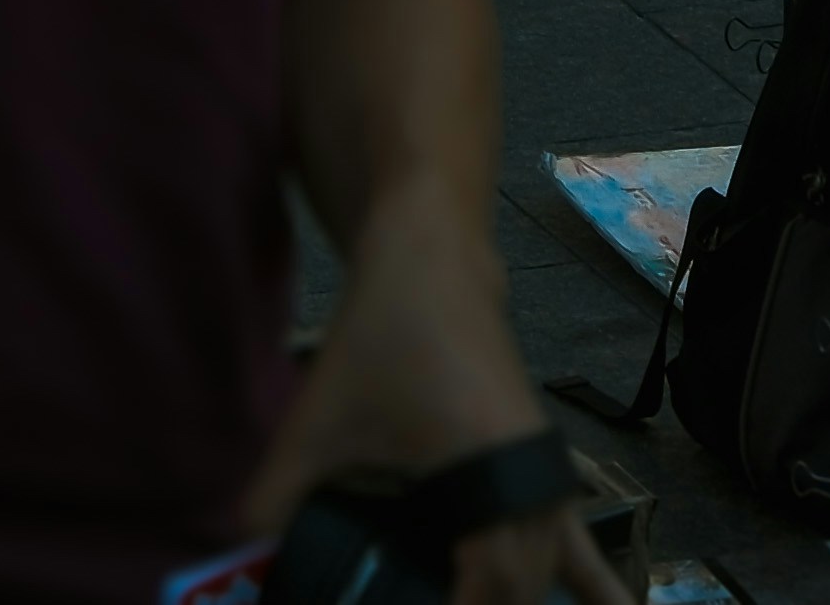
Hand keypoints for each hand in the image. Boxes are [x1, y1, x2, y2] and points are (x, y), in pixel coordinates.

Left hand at [242, 181, 623, 604]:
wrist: (434, 259)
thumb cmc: (382, 334)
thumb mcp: (320, 418)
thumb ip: (276, 492)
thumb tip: (235, 553)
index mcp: (486, 476)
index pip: (487, 591)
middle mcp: (533, 488)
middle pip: (519, 595)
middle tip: (412, 600)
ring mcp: (550, 483)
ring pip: (547, 577)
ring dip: (512, 601)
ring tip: (462, 597)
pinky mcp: (548, 474)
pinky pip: (581, 548)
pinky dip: (594, 589)